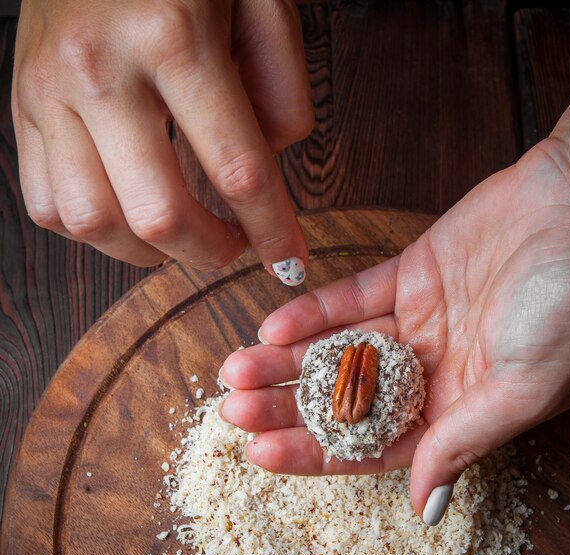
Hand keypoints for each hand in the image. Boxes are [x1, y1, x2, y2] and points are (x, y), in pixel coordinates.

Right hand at [12, 0, 311, 281]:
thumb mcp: (262, 3)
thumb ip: (282, 89)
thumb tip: (267, 164)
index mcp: (174, 38)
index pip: (237, 169)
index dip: (271, 229)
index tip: (288, 258)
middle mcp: (101, 70)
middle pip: (158, 214)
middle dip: (209, 252)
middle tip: (233, 246)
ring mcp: (50, 92)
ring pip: (93, 221)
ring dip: (148, 251)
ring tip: (181, 237)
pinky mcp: (23, 107)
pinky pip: (46, 203)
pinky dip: (94, 230)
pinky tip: (127, 213)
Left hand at [219, 137, 569, 521]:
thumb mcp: (524, 386)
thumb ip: (466, 440)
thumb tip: (425, 505)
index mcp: (462, 409)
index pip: (377, 444)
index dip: (319, 452)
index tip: (263, 453)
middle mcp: (435, 372)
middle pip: (347, 400)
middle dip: (289, 407)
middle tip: (235, 410)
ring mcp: (418, 323)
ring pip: (340, 350)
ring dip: (288, 360)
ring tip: (237, 368)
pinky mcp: (408, 276)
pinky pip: (353, 299)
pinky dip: (315, 313)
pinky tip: (275, 327)